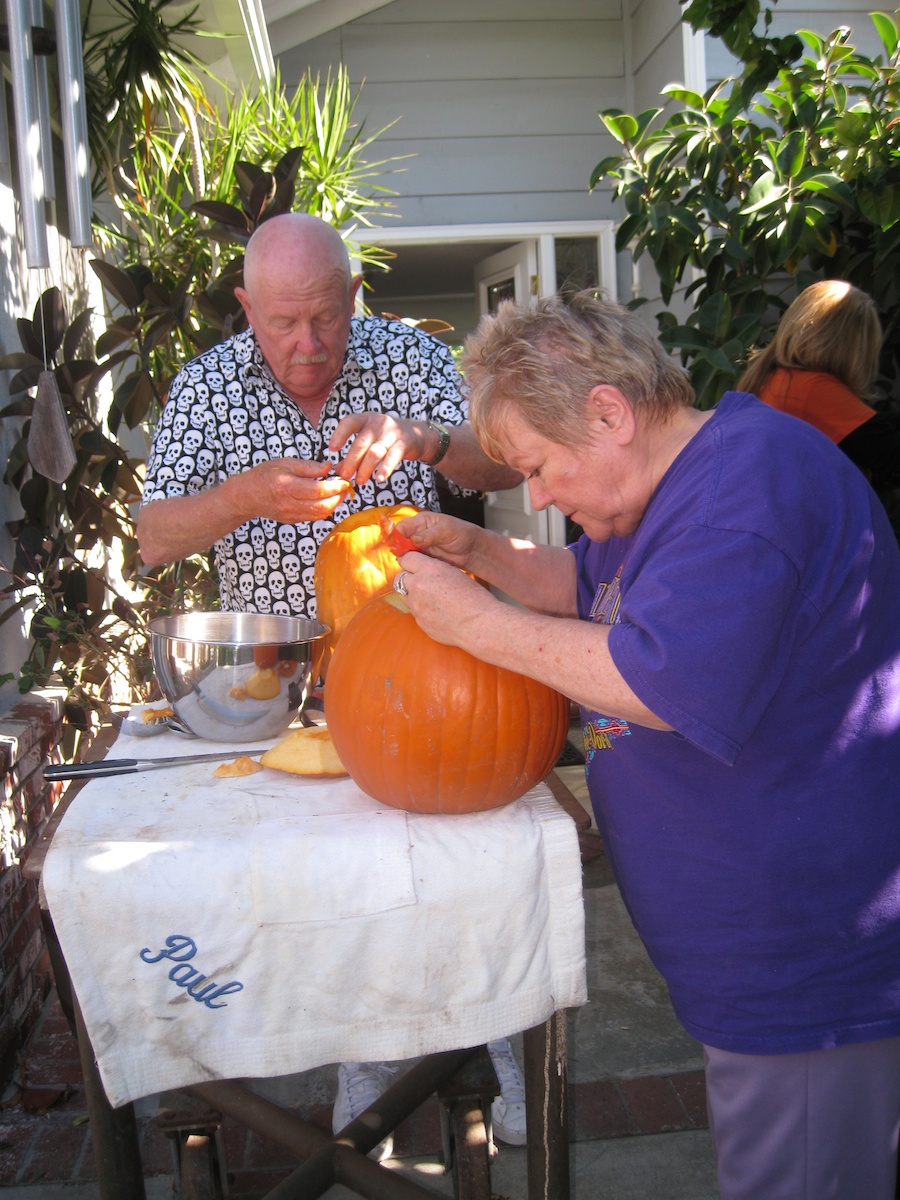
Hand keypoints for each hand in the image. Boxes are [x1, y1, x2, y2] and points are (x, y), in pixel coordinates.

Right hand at [232, 458, 352, 523]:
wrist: (246, 496)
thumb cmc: (264, 475)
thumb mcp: (284, 463)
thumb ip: (308, 467)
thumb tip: (328, 467)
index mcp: (287, 486)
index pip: (318, 490)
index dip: (335, 486)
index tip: (343, 480)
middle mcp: (289, 504)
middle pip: (323, 506)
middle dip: (338, 498)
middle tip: (344, 488)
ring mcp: (291, 515)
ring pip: (320, 515)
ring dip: (334, 505)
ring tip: (338, 494)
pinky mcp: (292, 521)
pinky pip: (313, 518)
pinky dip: (324, 510)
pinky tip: (326, 500)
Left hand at [329, 413, 431, 485]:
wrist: (417, 434)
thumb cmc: (386, 438)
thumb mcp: (369, 440)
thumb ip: (354, 454)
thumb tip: (338, 470)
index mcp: (366, 419)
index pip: (349, 422)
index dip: (339, 434)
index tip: (332, 449)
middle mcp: (378, 423)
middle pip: (361, 443)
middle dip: (351, 461)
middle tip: (345, 476)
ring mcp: (392, 432)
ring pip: (375, 452)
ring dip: (365, 468)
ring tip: (360, 481)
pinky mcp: (404, 443)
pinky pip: (393, 457)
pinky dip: (385, 468)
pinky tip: (379, 479)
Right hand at [391, 511, 482, 568]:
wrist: (473, 549)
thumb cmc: (462, 534)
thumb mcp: (446, 531)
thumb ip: (429, 535)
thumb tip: (413, 539)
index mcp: (421, 521)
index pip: (402, 527)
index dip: (396, 537)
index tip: (397, 548)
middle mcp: (417, 532)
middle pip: (400, 541)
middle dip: (400, 550)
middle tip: (405, 559)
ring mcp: (419, 546)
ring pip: (404, 553)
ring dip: (406, 559)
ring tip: (412, 564)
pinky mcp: (423, 558)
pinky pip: (413, 561)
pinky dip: (413, 565)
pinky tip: (417, 568)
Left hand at [394, 553, 494, 648]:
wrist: (479, 624)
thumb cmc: (474, 597)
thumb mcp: (454, 572)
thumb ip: (434, 569)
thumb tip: (423, 569)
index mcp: (428, 570)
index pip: (406, 559)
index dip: (409, 560)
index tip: (412, 563)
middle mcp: (418, 586)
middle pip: (400, 577)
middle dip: (408, 577)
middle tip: (421, 580)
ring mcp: (416, 606)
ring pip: (406, 596)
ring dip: (414, 595)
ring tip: (433, 598)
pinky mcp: (419, 622)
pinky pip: (415, 613)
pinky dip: (422, 610)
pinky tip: (438, 612)